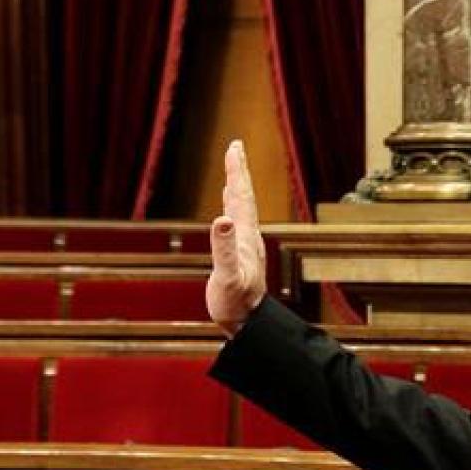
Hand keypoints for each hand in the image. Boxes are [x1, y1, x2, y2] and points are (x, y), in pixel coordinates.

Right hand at [207, 140, 266, 333]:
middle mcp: (248, 238)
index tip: (235, 146)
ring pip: (242, 211)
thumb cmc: (236, 303)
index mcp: (244, 236)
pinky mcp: (241, 259)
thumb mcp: (227, 275)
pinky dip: (232, 212)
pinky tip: (229, 215)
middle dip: (238, 172)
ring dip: (237, 189)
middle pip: (244, 198)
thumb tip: (221, 219)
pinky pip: (237, 227)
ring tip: (234, 174)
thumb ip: (223, 248)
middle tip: (235, 148)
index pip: (241, 196)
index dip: (237, 171)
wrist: (249, 323)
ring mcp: (246, 248)